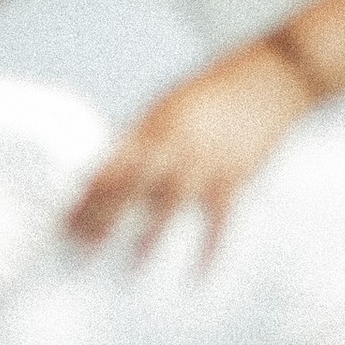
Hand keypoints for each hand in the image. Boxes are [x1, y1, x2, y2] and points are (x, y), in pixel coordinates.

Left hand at [69, 41, 315, 255]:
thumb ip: (149, 134)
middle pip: (131, 185)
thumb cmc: (223, 84)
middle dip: (104, 217)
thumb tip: (121, 166)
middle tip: (81, 247)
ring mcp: (208, 158)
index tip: (68, 216)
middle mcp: (176, 140)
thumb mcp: (175, 101)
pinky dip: (210, 247)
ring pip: (170, 204)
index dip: (88, 191)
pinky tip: (199, 271)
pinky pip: (219, 217)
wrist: (276, 73)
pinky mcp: (238, 173)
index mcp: (157, 120)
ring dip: (149, 237)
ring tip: (130, 267)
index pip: (112, 161)